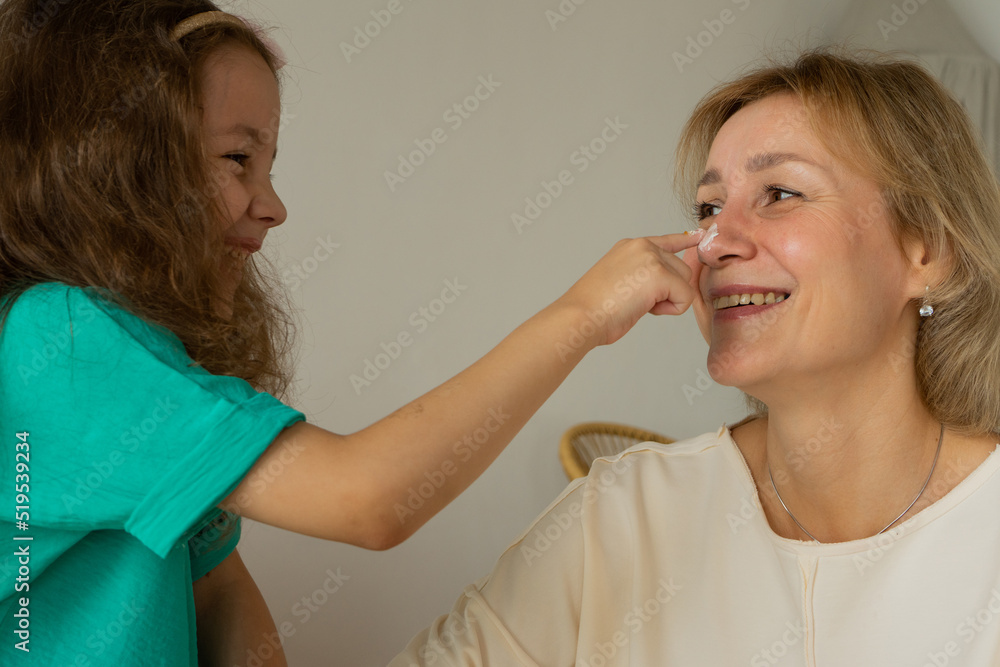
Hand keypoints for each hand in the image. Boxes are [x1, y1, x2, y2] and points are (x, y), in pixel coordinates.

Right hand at [553, 231, 703, 346]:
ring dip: (668, 301)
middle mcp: (642, 246)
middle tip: (637, 301)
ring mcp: (652, 258)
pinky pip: (684, 297)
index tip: (700, 235)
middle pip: (681, 269)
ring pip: (684, 283)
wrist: (580, 315)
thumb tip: (666, 286)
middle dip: (668, 291)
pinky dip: (670, 310)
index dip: (685, 241)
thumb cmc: (593, 308)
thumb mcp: (619, 281)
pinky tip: (645, 309)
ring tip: (637, 304)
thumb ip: (642, 275)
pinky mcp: (660, 275)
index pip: (667, 240)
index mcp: (630, 246)